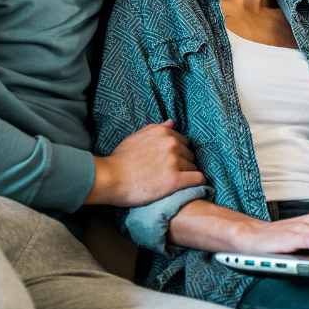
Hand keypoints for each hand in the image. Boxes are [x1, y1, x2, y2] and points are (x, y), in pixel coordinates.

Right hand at [86, 120, 204, 206]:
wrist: (110, 179)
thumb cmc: (120, 160)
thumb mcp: (136, 137)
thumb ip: (156, 129)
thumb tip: (172, 122)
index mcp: (163, 132)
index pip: (183, 141)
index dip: (177, 153)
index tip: (169, 162)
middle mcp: (171, 143)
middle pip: (189, 154)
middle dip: (182, 163)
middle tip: (170, 173)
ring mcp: (173, 161)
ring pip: (193, 167)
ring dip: (186, 175)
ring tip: (173, 182)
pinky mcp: (175, 180)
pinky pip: (197, 179)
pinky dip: (196, 183)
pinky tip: (189, 187)